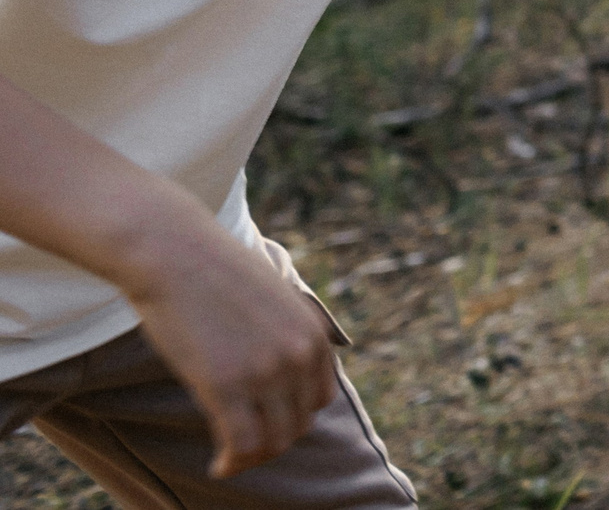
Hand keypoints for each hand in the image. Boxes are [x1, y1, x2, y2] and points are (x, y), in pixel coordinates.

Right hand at [118, 222, 339, 477]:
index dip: (295, 417)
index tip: (268, 423)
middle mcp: (299, 354)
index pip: (320, 397)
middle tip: (244, 446)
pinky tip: (219, 465)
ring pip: (273, 440)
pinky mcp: (227, 385)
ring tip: (231, 460)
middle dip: (273, 439)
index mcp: (313, 334)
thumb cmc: (215, 273)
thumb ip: (285, 333)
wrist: (176, 254)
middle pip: (298, 423)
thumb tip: (281, 368)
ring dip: (252, 457)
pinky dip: (233, 462)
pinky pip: (241, 443)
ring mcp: (266, 371)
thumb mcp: (273, 299)